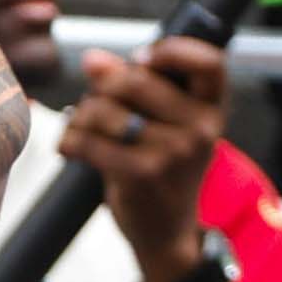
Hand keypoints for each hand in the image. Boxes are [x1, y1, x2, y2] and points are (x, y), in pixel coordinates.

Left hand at [60, 27, 237, 271]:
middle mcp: (201, 129)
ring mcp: (173, 153)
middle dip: (101, 88)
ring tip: (82, 130)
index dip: (171, 50)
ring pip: (103, 108)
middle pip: (134, 79)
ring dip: (80, 116)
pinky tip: (71, 148)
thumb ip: (132, 85)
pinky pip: (87, 140)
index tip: (141, 59)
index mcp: (212, 110)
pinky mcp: (141, 174)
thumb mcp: (163, 124)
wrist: (166, 232)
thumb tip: (92, 59)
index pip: (208, 62)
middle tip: (95, 104)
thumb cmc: (162, 168)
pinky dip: (69, 140)